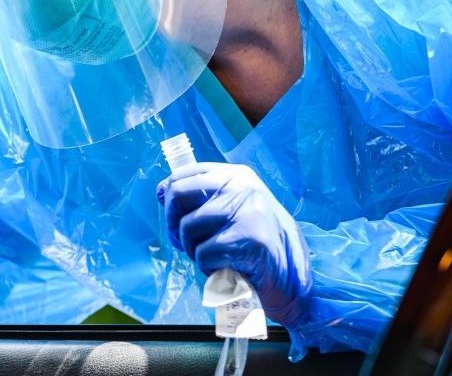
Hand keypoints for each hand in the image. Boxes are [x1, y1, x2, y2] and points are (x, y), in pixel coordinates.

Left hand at [156, 162, 311, 326]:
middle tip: (183, 240)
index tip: (171, 210)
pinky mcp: (249, 239)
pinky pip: (203, 253)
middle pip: (178, 194)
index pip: (186, 173)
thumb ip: (199, 198)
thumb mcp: (229, 210)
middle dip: (174, 222)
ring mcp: (248, 211)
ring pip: (188, 227)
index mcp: (237, 176)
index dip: (169, 193)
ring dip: (193, 249)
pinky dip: (208, 266)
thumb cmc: (251, 242)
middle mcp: (243, 187)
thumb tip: (161, 191)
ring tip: (215, 255)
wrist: (290, 276)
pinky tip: (227, 267)